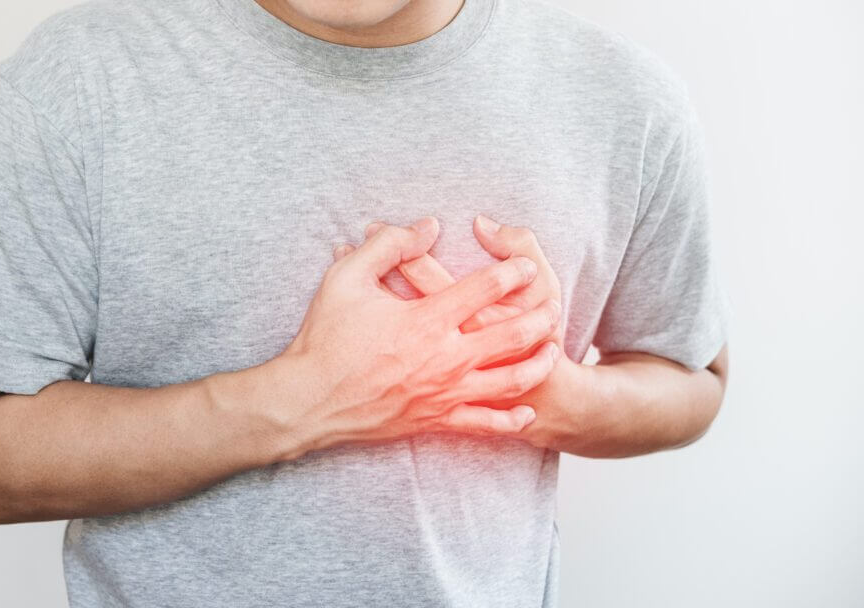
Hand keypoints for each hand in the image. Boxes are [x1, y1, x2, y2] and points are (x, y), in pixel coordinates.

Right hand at [341, 215, 586, 451]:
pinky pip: (485, 425)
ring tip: (553, 350)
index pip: (486, 287)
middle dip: (541, 317)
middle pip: (513, 334)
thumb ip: (389, 245)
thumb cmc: (324, 338)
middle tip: (555, 305)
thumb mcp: (346, 277)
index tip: (526, 264)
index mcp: (427, 319)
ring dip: (537, 363)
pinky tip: (526, 411)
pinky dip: (511, 419)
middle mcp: (445, 357)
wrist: (308, 401)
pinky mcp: (436, 421)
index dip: (514, 271)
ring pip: (510, 380)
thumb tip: (427, 226)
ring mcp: (444, 393)